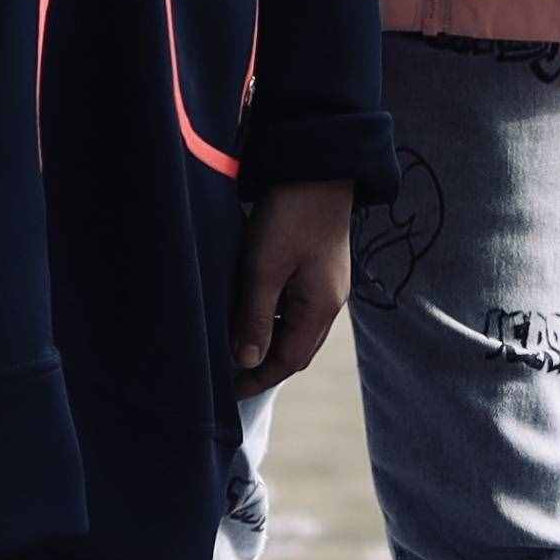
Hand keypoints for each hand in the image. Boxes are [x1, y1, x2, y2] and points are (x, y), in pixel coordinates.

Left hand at [233, 179, 353, 393]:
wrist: (318, 167)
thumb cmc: (290, 216)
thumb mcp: (264, 269)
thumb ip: (254, 317)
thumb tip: (247, 361)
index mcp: (320, 307)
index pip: (289, 361)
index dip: (259, 379)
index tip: (229, 391)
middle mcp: (329, 301)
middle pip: (297, 349)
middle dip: (266, 366)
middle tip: (230, 375)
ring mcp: (327, 284)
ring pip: (296, 328)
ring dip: (269, 341)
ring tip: (235, 345)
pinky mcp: (319, 267)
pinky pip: (296, 306)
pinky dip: (274, 318)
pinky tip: (251, 311)